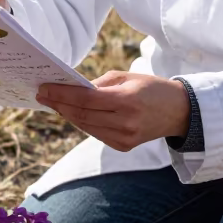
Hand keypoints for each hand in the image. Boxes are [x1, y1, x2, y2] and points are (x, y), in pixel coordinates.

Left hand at [36, 71, 190, 151]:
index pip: (85, 99)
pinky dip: (82, 123)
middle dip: (59, 104)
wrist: (179, 112)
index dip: (61, 94)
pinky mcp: (124, 146)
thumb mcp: (128, 76)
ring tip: (54, 103)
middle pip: (82, 115)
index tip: (44, 88)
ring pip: (86, 126)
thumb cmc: (152, 88)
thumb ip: (100, 83)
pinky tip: (73, 113)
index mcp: (126, 100)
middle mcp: (125, 122)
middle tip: (43, 95)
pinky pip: (96, 133)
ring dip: (68, 114)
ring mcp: (125, 137)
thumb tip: (73, 89)